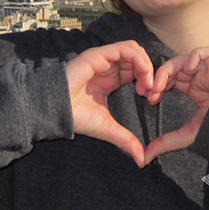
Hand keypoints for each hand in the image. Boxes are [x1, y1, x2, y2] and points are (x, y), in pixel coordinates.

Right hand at [65, 40, 152, 167]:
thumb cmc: (76, 117)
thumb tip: (142, 161)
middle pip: (138, 57)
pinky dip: (139, 59)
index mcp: (111, 79)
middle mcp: (108, 66)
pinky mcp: (98, 55)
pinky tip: (143, 74)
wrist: (55, 111)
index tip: (151, 97)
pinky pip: (124, 48)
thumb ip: (126, 140)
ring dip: (146, 64)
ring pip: (134, 49)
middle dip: (151, 72)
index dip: (148, 80)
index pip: (136, 70)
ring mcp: (104, 59)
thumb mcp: (108, 128)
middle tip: (153, 90)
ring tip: (148, 82)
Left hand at [143, 47, 208, 164]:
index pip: (170, 79)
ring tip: (163, 85)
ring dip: (169, 69)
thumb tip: (144, 159)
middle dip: (158, 77)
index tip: (149, 98)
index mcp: (193, 90)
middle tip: (149, 91)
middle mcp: (199, 78)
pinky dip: (193, 57)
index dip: (158, 85)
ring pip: (183, 58)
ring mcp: (208, 71)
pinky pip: (205, 51)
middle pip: (173, 68)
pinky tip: (187, 71)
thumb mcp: (184, 136)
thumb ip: (164, 143)